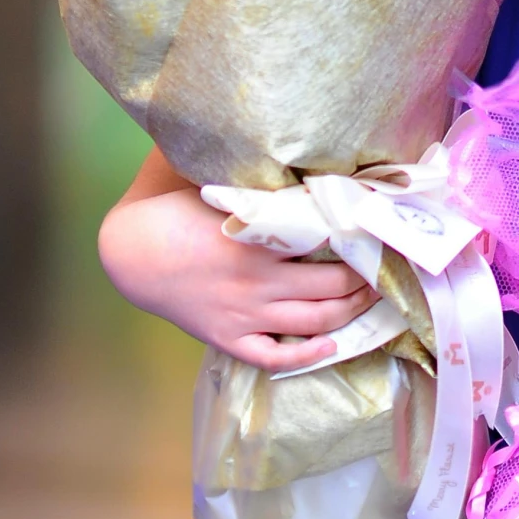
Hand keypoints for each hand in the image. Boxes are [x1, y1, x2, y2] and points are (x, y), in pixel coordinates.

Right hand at [99, 153, 375, 370]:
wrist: (132, 253)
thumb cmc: (178, 211)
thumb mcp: (223, 188)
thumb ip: (263, 183)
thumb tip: (304, 161)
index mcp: (259, 241)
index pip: (328, 246)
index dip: (361, 243)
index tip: (381, 234)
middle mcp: (258, 283)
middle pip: (332, 288)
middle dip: (366, 280)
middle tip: (386, 269)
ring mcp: (243, 315)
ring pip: (313, 322)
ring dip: (349, 313)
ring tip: (371, 300)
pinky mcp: (228, 338)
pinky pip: (273, 357)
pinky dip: (305, 356)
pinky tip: (330, 346)